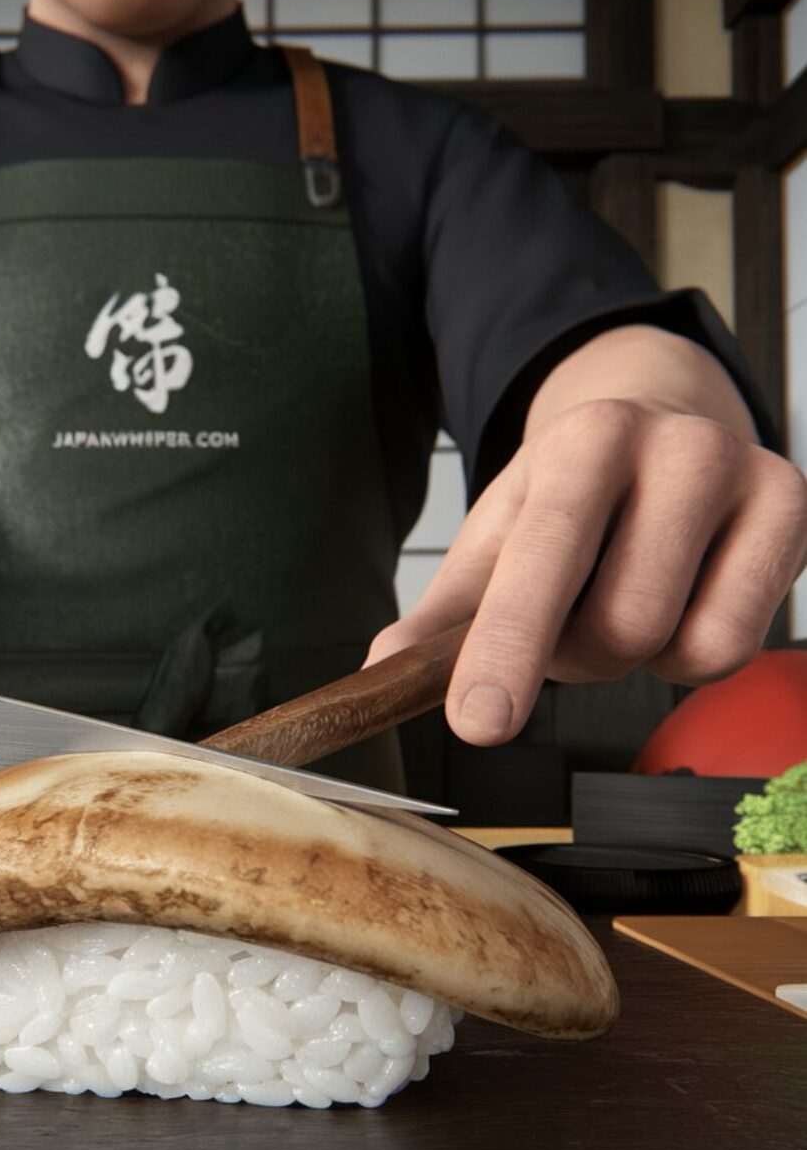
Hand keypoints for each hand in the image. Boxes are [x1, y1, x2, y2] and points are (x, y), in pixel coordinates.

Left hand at [366, 397, 806, 745]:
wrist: (662, 427)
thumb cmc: (568, 499)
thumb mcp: (496, 540)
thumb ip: (443, 615)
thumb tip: (383, 673)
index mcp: (581, 444)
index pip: (542, 562)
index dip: (506, 649)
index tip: (477, 722)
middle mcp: (673, 447)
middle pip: (616, 628)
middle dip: (574, 656)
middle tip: (566, 624)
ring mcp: (746, 475)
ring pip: (675, 643)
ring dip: (631, 659)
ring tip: (620, 602)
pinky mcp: (794, 511)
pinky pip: (732, 648)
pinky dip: (689, 657)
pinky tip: (678, 604)